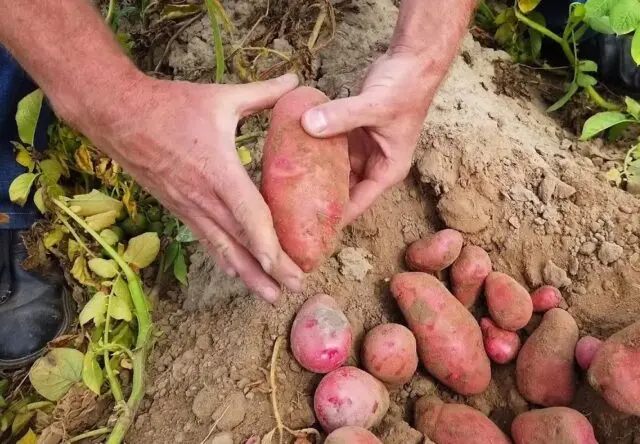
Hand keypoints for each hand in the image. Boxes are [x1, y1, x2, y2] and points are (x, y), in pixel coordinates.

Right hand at [83, 73, 303, 303]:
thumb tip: (296, 81)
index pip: (248, 214)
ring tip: (270, 296)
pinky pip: (207, 241)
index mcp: (217, 170)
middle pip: (240, 241)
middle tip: (295, 286)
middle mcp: (203, 197)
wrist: (117, 116)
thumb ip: (262, 94)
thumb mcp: (220, 97)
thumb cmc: (171, 106)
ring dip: (248, 275)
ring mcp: (189, 208)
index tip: (286, 266)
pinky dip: (226, 260)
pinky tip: (238, 274)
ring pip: (223, 249)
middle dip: (268, 269)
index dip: (267, 243)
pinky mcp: (180, 210)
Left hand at [301, 52, 440, 223]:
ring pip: (333, 170)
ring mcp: (363, 149)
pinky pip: (329, 148)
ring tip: (284, 189)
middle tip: (289, 210)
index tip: (308, 226)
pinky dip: (314, 151)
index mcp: (387, 170)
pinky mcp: (351, 132)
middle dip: (319, 199)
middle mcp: (375, 164)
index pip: (358, 203)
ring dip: (313, 176)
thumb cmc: (405, 88)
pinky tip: (291, 157)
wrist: (412, 60)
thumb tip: (307, 124)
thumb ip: (342, 115)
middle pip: (343, 191)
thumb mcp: (374, 106)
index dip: (334, 216)